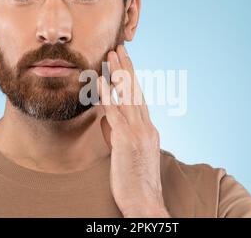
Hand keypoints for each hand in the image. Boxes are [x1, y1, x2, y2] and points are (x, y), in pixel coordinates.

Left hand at [96, 45, 170, 217]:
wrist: (145, 201)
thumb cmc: (135, 181)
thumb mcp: (128, 153)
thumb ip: (117, 134)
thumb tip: (106, 119)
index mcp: (149, 129)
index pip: (139, 98)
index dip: (131, 79)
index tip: (124, 63)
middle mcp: (147, 126)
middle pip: (136, 91)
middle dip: (127, 68)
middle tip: (119, 48)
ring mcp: (139, 132)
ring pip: (128, 96)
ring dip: (119, 73)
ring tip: (111, 54)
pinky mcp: (128, 140)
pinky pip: (115, 113)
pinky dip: (108, 94)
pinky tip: (101, 80)